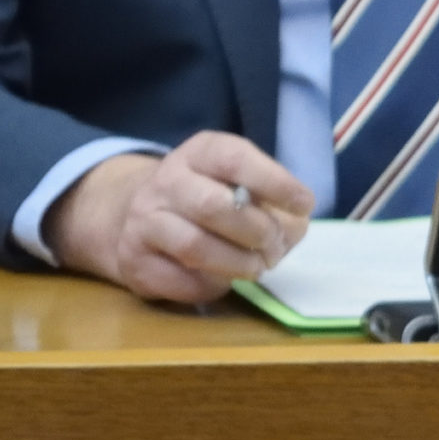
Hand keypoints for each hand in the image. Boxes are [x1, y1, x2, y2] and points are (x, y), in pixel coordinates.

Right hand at [44, 132, 313, 303]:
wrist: (139, 217)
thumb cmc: (213, 200)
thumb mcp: (246, 188)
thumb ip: (278, 207)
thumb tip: (291, 229)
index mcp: (201, 153)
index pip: (234, 158)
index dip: (274, 182)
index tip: (303, 205)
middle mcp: (166, 181)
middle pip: (213, 205)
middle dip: (257, 232)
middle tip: (274, 248)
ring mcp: (143, 220)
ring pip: (195, 246)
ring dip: (238, 264)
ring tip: (256, 267)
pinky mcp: (134, 260)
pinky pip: (181, 280)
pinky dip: (212, 286)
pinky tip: (221, 279)